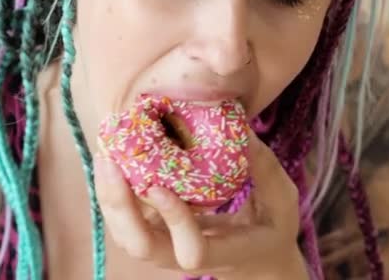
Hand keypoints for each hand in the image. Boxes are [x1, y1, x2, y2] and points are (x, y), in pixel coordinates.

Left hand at [93, 130, 308, 278]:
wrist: (257, 261)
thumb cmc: (273, 230)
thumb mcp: (282, 201)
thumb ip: (265, 169)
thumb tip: (241, 127)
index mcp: (224, 252)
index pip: (190, 250)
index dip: (174, 221)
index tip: (160, 184)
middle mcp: (187, 256)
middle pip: (140, 246)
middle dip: (119, 205)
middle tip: (111, 159)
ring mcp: (168, 247)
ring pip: (126, 235)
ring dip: (109, 196)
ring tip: (105, 150)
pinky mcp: (158, 233)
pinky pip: (127, 219)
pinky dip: (115, 190)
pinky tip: (114, 155)